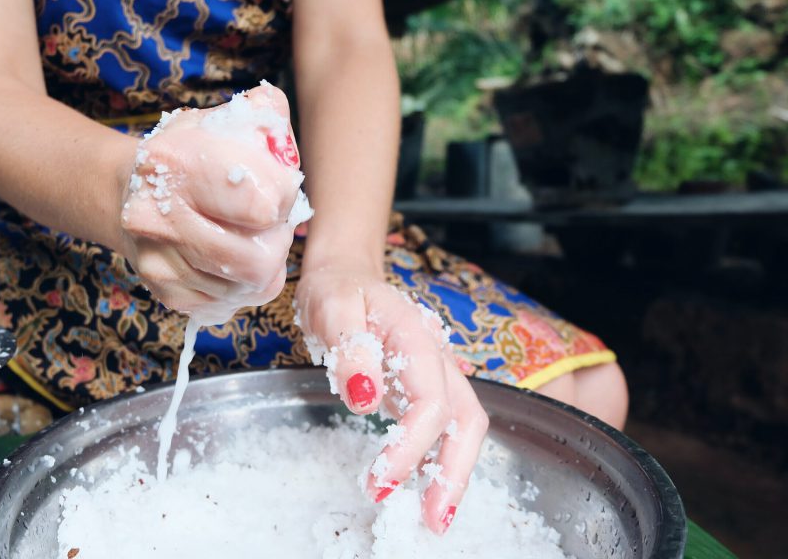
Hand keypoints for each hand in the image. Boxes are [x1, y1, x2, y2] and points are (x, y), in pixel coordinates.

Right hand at [119, 83, 312, 323]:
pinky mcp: (166, 293)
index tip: (277, 188)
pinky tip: (231, 259)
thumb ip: (263, 116)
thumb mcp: (221, 121)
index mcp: (177, 164)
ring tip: (251, 238)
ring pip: (250, 286)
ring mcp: (159, 262)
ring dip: (265, 264)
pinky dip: (243, 285)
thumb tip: (284, 143)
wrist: (126, 192)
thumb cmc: (186, 155)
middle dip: (278, 240)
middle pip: (259, 259)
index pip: (263, 205)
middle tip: (271, 223)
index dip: (285, 198)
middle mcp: (159, 218)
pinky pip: (232, 303)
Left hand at [294, 266, 488, 533]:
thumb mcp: (332, 307)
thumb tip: (364, 399)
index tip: (380, 480)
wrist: (346, 277)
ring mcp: (433, 376)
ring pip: (461, 428)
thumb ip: (349, 348)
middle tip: (433, 520)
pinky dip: (438, 461)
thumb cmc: (338, 290)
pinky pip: (442, 429)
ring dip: (453, 474)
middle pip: (465, 420)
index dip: (412, 445)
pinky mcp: (422, 391)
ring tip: (434, 518)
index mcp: (417, 338)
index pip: (429, 401)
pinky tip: (423, 490)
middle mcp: (436, 360)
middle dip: (454, 473)